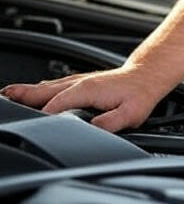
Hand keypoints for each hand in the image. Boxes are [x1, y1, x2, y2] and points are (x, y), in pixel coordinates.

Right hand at [0, 66, 164, 131]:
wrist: (148, 74)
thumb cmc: (140, 93)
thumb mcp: (131, 113)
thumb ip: (111, 122)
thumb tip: (93, 130)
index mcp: (85, 90)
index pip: (54, 106)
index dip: (39, 117)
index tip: (25, 128)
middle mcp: (77, 83)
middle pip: (42, 92)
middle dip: (22, 98)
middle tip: (2, 101)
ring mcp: (76, 81)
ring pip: (44, 87)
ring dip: (25, 93)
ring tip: (6, 96)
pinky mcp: (79, 82)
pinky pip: (52, 86)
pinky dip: (36, 90)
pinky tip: (28, 93)